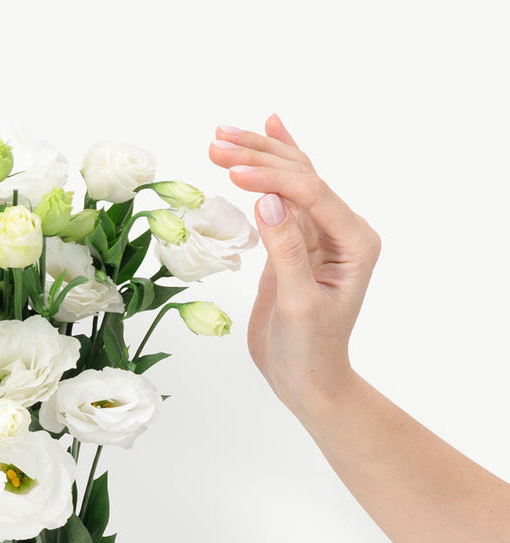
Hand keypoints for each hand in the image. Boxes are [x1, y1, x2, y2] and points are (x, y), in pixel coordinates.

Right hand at [208, 116, 381, 416]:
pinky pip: (283, 198)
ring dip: (257, 156)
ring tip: (221, 136)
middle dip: (259, 157)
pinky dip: (269, 170)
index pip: (312, 194)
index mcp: (354, 242)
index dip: (273, 177)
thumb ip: (287, 251)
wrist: (305, 379)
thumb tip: (268, 200)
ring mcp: (318, 234)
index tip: (233, 171)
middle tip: (216, 142)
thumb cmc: (308, 350)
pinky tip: (266, 135)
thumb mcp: (297, 305)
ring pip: (290, 181)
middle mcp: (341, 230)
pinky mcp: (295, 243)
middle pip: (302, 176)